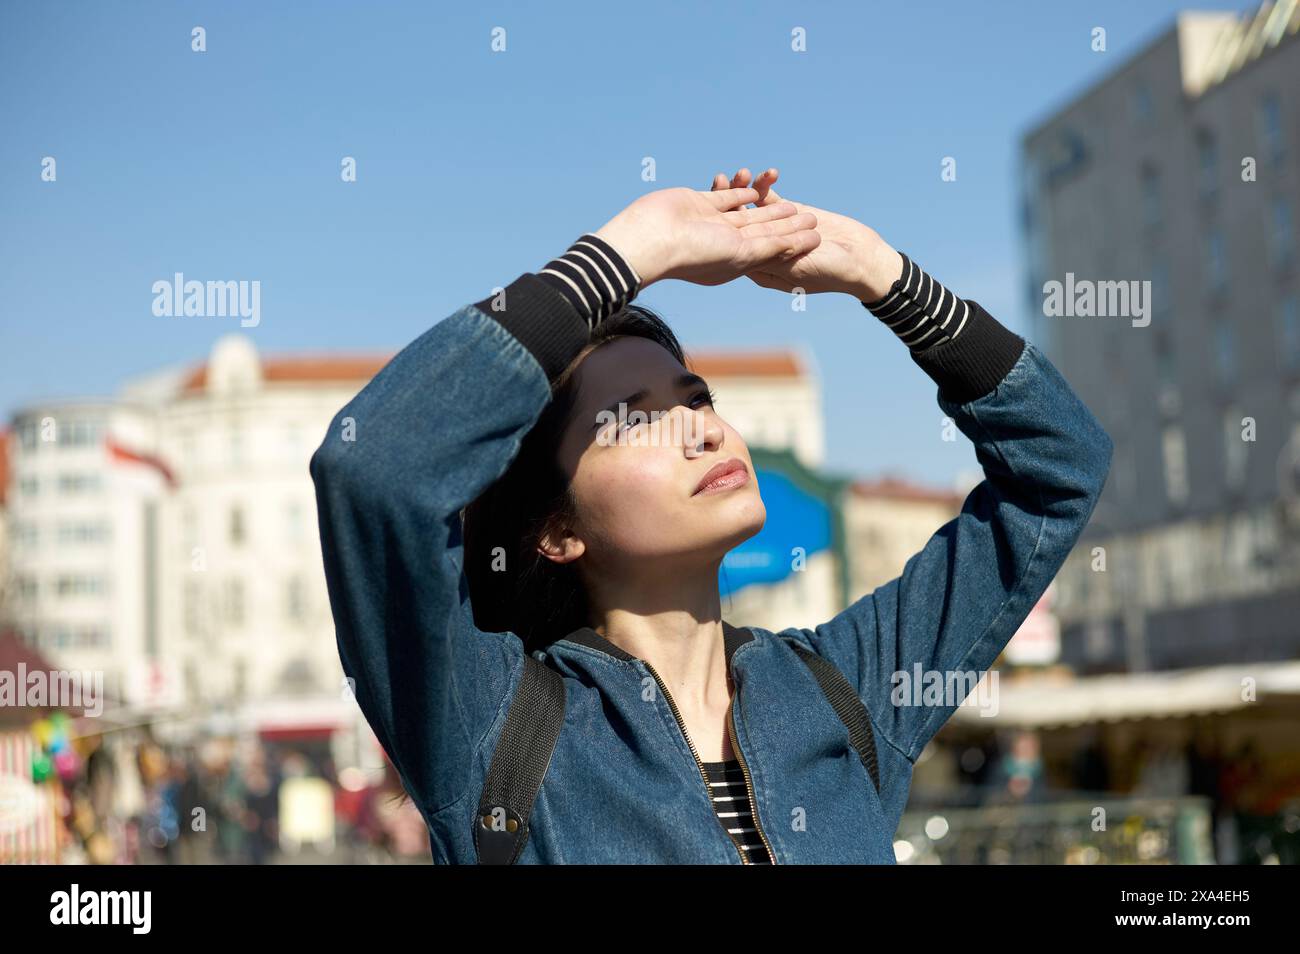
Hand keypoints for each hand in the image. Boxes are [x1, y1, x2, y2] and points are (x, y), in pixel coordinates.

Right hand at [594, 184, 819, 288]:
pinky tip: (758, 190)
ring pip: (746, 215)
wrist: (652, 237)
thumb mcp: (741, 254)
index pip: (770, 251)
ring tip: (791, 200)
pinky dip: (740, 193)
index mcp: (733, 263)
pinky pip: (724, 199)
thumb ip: (770, 247)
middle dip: (787, 226)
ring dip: (768, 209)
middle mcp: (722, 245)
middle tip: (813, 216)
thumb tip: (800, 244)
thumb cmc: (695, 254)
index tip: (817, 235)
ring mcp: (709, 225)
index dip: (794, 243)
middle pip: (762, 233)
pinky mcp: (697, 204)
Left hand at [709, 168, 902, 299]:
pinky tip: (769, 172)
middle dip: (728, 199)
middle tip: (720, 179)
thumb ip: (769, 256)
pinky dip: (768, 185)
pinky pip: (772, 199)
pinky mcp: (790, 214)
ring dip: (746, 188)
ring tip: (741, 172)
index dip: (720, 222)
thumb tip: (739, 249)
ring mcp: (775, 229)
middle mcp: (761, 246)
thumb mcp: (793, 269)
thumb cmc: (827, 272)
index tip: (713, 202)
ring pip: (753, 206)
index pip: (730, 241)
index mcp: (756, 264)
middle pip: (737, 220)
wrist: (859, 259)